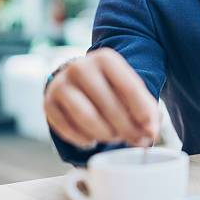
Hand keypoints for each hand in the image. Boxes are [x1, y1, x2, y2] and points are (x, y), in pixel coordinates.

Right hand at [44, 48, 159, 148]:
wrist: (77, 79)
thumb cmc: (110, 87)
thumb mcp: (129, 89)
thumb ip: (145, 109)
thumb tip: (150, 133)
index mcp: (105, 58)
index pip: (129, 87)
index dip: (142, 113)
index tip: (151, 130)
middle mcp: (80, 67)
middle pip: (109, 105)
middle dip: (126, 128)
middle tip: (136, 141)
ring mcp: (61, 84)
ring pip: (87, 118)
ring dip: (105, 134)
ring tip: (115, 137)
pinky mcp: (48, 103)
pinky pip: (68, 129)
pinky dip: (84, 139)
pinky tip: (93, 139)